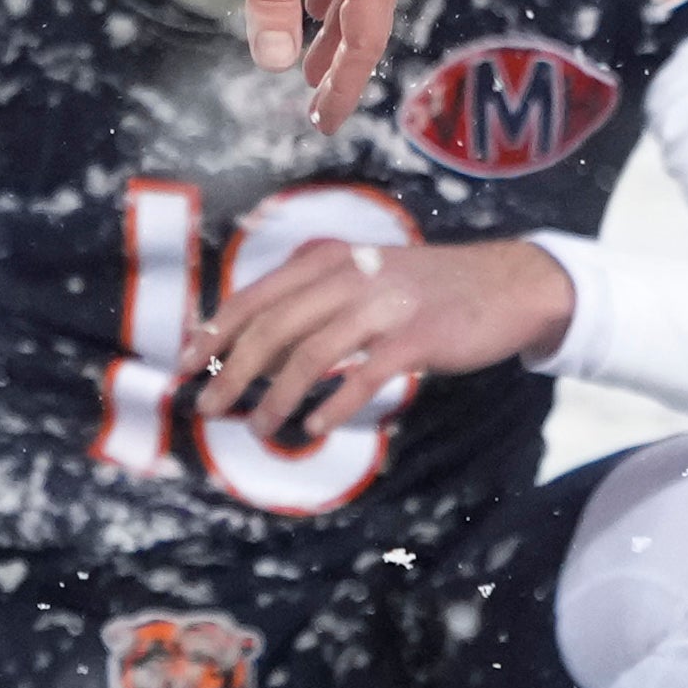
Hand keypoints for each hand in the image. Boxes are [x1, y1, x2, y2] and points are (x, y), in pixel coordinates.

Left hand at [190, 233, 572, 450]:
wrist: (506, 283)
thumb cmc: (424, 291)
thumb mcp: (361, 282)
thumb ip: (311, 309)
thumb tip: (251, 359)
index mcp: (327, 259)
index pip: (254, 297)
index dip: (212, 333)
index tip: (181, 366)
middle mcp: (349, 275)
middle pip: (273, 328)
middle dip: (231, 372)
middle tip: (208, 408)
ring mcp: (384, 304)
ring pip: (311, 354)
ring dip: (277, 397)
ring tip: (260, 428)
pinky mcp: (418, 335)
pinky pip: (365, 375)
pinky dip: (335, 405)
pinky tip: (316, 427)